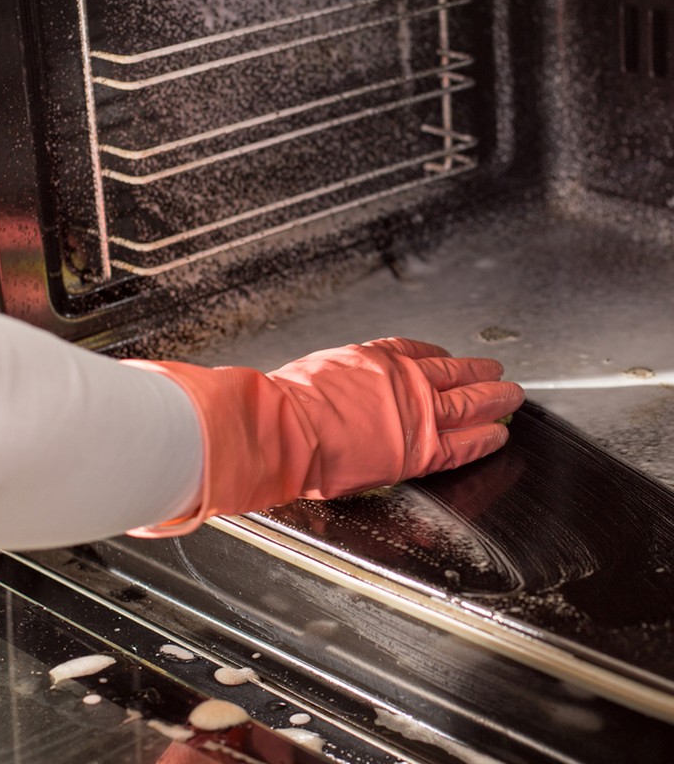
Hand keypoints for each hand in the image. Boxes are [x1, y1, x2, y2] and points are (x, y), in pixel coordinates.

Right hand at [123, 338, 523, 536]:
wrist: (287, 429)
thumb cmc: (290, 405)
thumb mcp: (316, 372)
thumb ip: (338, 379)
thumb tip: (335, 385)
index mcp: (376, 361)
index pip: (417, 352)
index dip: (437, 356)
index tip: (447, 357)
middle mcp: (402, 381)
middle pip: (454, 373)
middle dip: (479, 373)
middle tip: (498, 372)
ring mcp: (416, 413)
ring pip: (469, 402)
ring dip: (495, 398)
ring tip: (512, 397)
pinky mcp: (420, 448)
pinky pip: (464, 442)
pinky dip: (485, 437)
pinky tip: (500, 434)